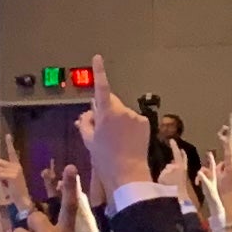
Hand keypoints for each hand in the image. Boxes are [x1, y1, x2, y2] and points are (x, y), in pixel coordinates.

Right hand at [89, 65, 151, 189]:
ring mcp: (135, 116)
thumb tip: (88, 113)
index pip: (101, 88)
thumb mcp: (89, 140)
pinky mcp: (145, 123)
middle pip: (111, 102)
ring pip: (122, 113)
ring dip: (118, 120)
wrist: (127, 173)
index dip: (99, 72)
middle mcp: (122, 111)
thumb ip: (87, 122)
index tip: (98, 58)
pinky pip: (133, 120)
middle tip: (101, 129)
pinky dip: (129, 126)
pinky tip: (126, 141)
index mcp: (106, 113)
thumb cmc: (104, 158)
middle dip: (106, 110)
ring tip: (115, 140)